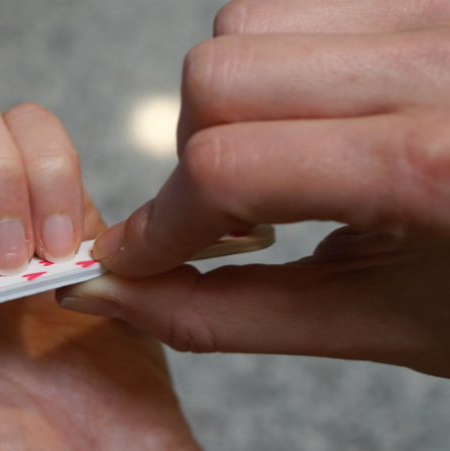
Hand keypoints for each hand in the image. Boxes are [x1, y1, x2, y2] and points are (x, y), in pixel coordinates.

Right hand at [58, 0, 449, 377]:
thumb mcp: (380, 322)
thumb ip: (234, 314)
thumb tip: (128, 299)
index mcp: (432, 166)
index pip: (225, 166)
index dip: (159, 223)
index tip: (139, 256)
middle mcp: (436, 64)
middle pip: (218, 74)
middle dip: (190, 157)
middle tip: (232, 217)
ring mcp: (436, 13)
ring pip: (248, 25)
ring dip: (229, 105)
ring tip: (281, 166)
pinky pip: (298, 7)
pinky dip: (275, 68)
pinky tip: (317, 124)